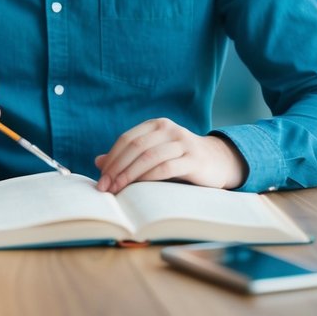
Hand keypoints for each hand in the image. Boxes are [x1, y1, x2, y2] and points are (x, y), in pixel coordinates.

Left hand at [94, 118, 247, 193]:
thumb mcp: (153, 154)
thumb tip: (98, 162)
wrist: (218, 161)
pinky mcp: (194, 158)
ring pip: (148, 156)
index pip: (126, 139)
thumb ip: (128, 157)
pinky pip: (166, 167)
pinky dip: (148, 177)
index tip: (101, 178)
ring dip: (129, 175)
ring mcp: (182, 142)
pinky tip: (138, 187)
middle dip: (117, 168)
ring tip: (117, 190)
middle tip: (105, 187)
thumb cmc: (179, 159)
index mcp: (156, 125)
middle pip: (135, 147)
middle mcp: (168, 129)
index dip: (111, 159)